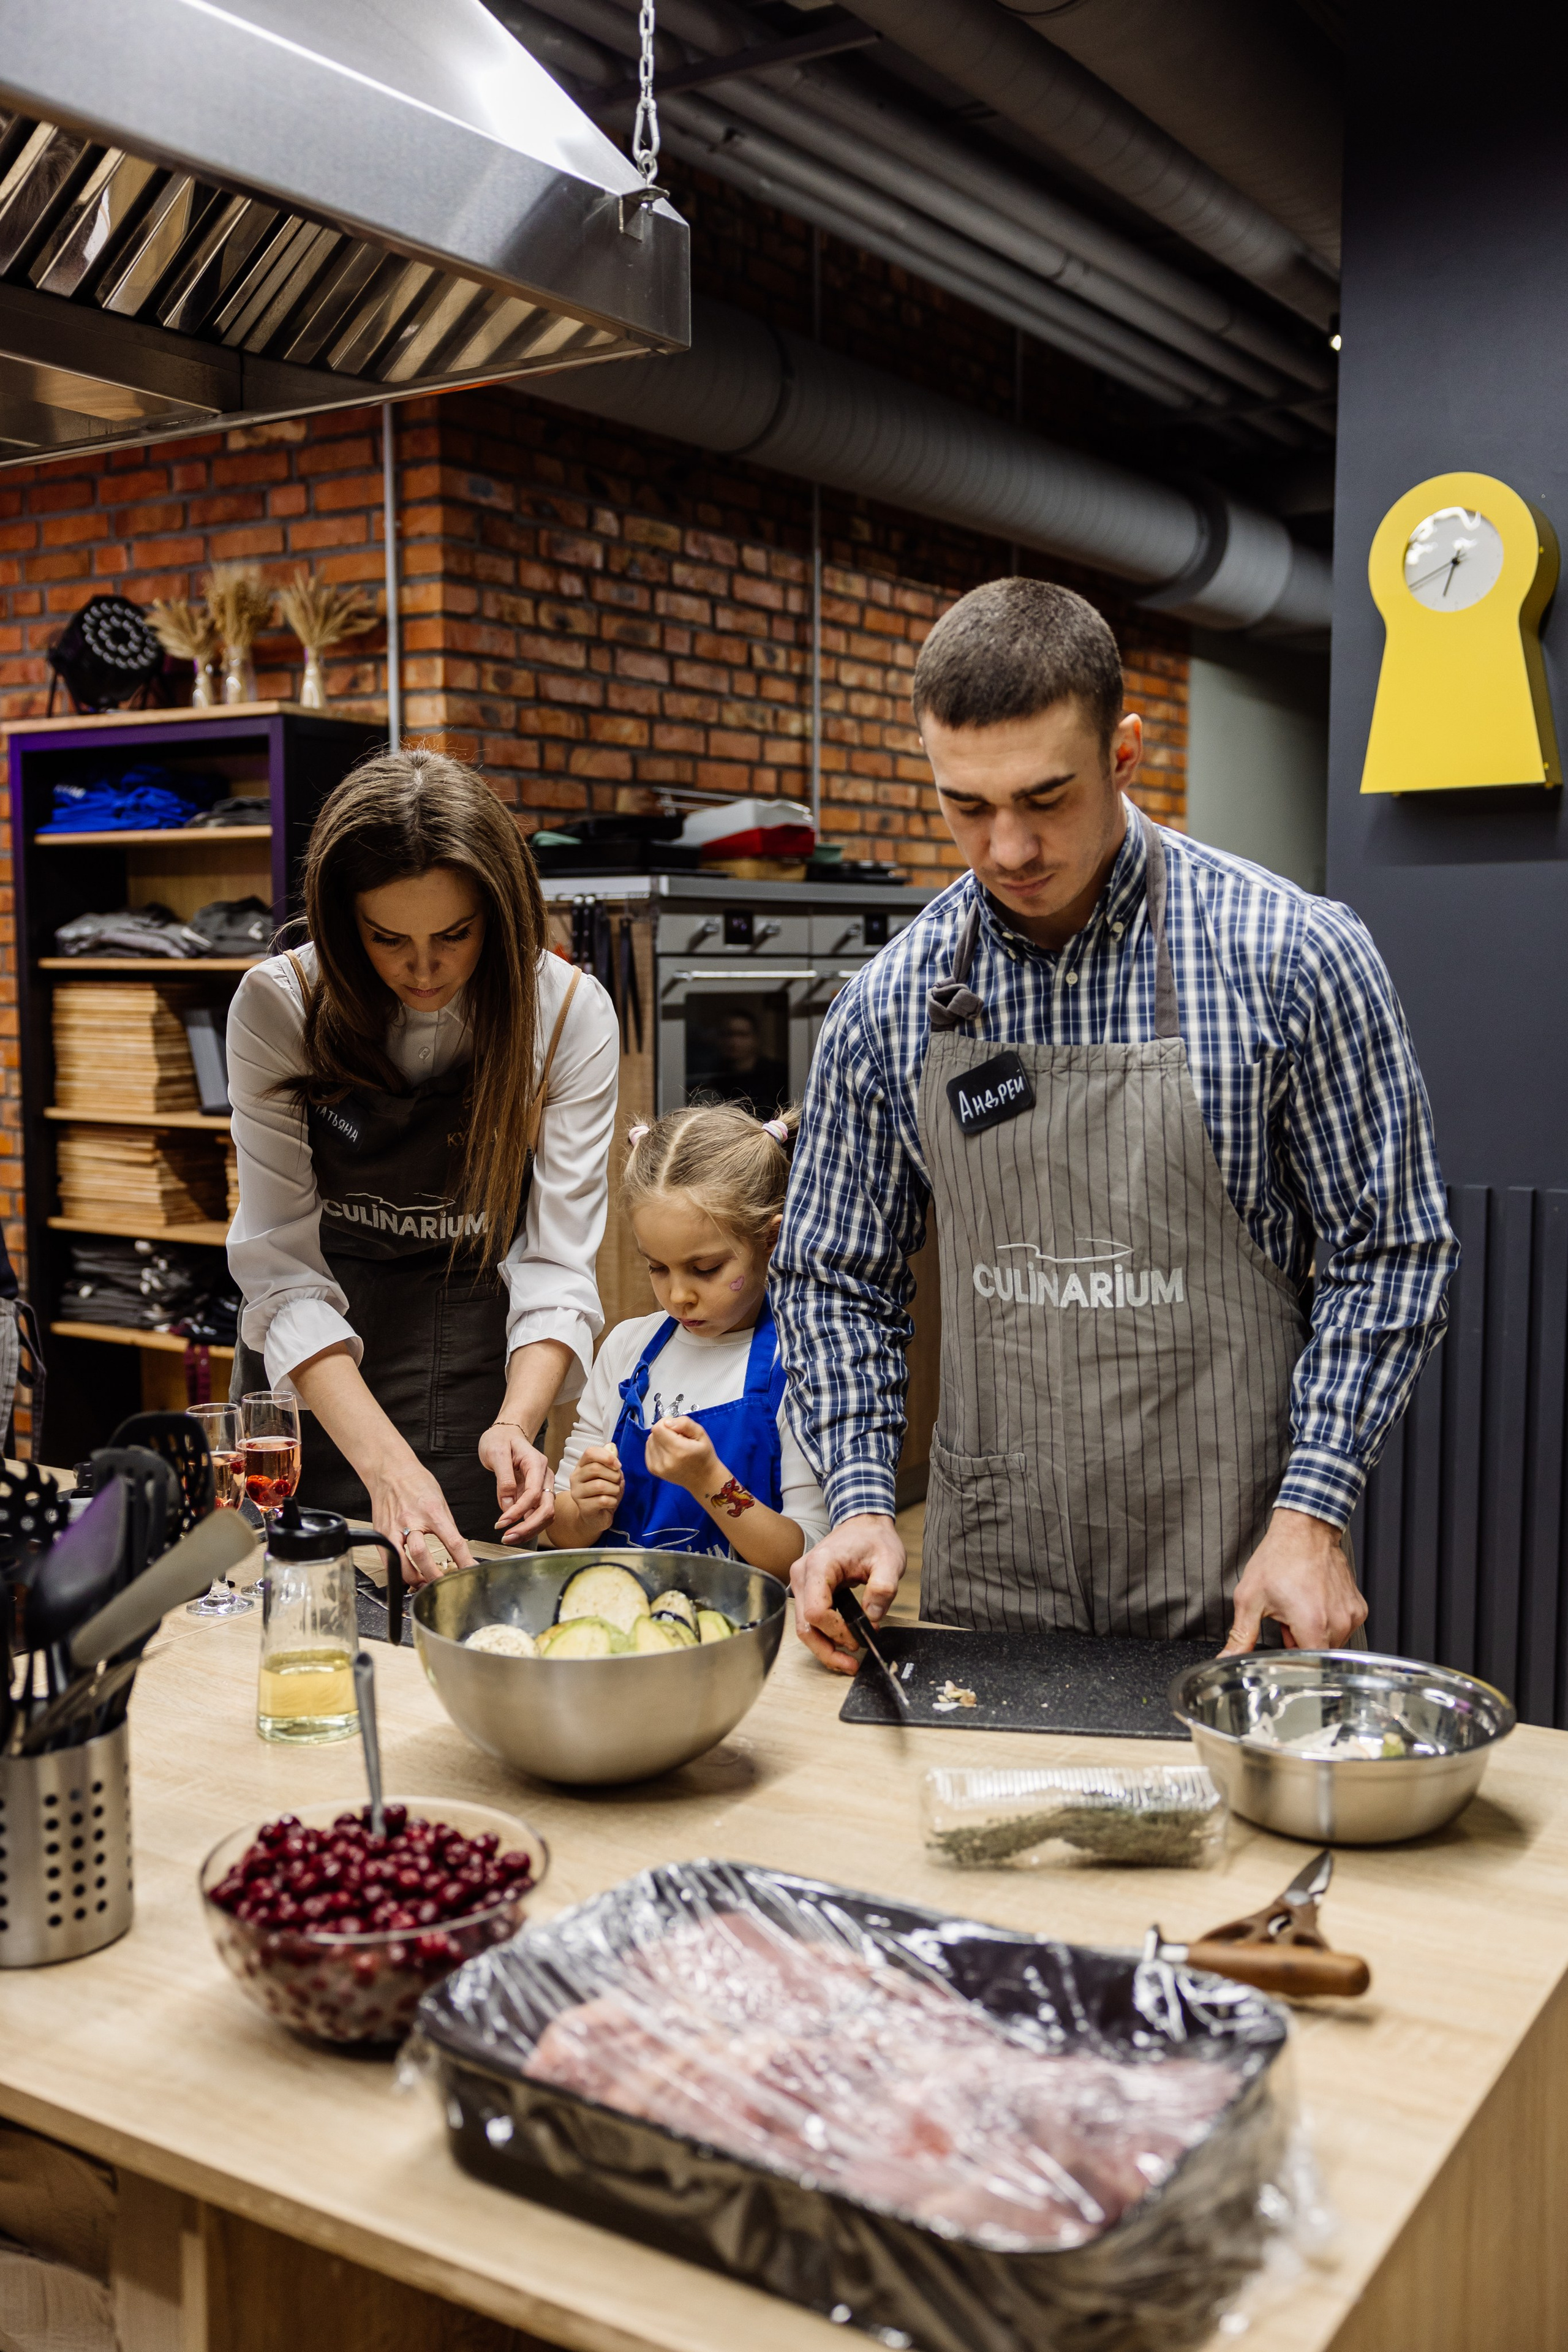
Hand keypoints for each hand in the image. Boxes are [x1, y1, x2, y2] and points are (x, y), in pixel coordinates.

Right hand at [365, 1458, 474, 1586]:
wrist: (390, 1471)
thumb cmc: (416, 1483)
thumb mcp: (440, 1501)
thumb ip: (447, 1526)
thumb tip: (457, 1550)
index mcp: (431, 1512)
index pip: (453, 1541)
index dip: (464, 1560)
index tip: (470, 1571)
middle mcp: (411, 1521)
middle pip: (422, 1555)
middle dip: (434, 1576)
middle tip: (443, 1584)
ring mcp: (393, 1529)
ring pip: (402, 1563)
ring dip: (414, 1579)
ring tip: (424, 1583)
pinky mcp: (381, 1534)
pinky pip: (388, 1561)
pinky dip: (398, 1572)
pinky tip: (407, 1575)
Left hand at [482, 1422, 556, 1545]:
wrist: (505, 1433)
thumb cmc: (500, 1439)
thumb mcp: (496, 1453)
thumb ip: (504, 1480)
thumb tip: (508, 1506)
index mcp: (536, 1464)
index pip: (534, 1493)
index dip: (519, 1511)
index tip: (501, 1522)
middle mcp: (544, 1476)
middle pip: (546, 1508)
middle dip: (528, 1527)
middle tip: (507, 1537)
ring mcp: (542, 1486)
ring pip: (545, 1514)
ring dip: (529, 1530)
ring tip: (508, 1537)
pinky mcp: (537, 1493)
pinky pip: (537, 1513)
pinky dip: (527, 1525)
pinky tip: (513, 1531)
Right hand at [568, 1443, 623, 1534]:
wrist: (596, 1517)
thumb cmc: (604, 1493)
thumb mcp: (610, 1474)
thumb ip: (610, 1460)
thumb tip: (611, 1446)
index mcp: (581, 1466)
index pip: (590, 1453)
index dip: (607, 1456)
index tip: (618, 1465)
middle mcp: (575, 1478)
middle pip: (595, 1468)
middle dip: (613, 1475)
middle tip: (617, 1481)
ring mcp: (577, 1493)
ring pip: (600, 1485)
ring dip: (614, 1489)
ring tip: (614, 1492)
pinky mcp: (583, 1508)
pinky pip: (603, 1500)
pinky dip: (613, 1501)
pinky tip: (611, 1502)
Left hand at [643, 1415, 719, 1494]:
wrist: (702, 1479)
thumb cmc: (703, 1456)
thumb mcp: (701, 1434)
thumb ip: (685, 1423)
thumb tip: (667, 1421)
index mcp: (678, 1450)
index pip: (658, 1428)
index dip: (666, 1423)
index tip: (676, 1428)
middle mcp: (666, 1460)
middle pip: (653, 1434)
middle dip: (664, 1431)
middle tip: (678, 1439)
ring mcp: (658, 1467)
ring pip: (650, 1441)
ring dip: (660, 1439)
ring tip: (674, 1446)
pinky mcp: (653, 1469)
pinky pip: (648, 1449)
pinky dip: (657, 1447)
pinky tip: (668, 1451)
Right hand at [789, 1514, 906, 1673]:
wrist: (863, 1524)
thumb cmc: (874, 1539)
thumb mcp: (889, 1560)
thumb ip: (883, 1588)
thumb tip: (872, 1618)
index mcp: (819, 1565)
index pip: (816, 1610)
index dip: (837, 1631)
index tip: (859, 1638)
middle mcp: (802, 1575)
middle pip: (804, 1625)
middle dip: (826, 1650)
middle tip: (851, 1665)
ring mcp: (801, 1583)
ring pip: (804, 1627)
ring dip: (824, 1648)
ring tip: (847, 1661)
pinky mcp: (807, 1590)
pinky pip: (810, 1620)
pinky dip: (824, 1636)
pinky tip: (841, 1645)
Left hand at [1222, 1507, 1366, 1653]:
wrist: (1304, 1530)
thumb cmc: (1278, 1559)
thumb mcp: (1250, 1599)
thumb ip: (1241, 1635)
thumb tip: (1227, 1659)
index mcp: (1313, 1625)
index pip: (1309, 1667)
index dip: (1292, 1662)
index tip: (1281, 1650)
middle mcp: (1338, 1622)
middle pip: (1318, 1654)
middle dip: (1299, 1643)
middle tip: (1285, 1619)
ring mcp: (1351, 1615)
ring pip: (1331, 1642)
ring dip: (1313, 1632)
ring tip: (1299, 1608)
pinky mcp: (1358, 1608)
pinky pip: (1342, 1628)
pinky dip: (1327, 1621)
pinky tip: (1315, 1603)